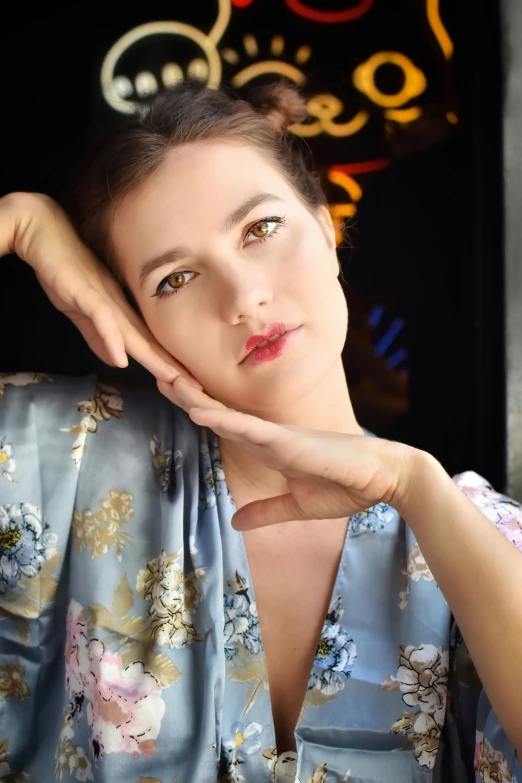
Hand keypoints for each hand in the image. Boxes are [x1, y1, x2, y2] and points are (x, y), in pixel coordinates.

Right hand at [0, 192, 200, 385]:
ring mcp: (103, 298)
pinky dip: (112, 337)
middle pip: (148, 342)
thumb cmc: (65, 270)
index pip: (148, 344)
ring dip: (153, 358)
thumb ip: (98, 335)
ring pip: (132, 333)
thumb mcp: (82, 311)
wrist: (45, 233)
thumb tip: (118, 361)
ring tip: (173, 379)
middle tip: (197, 389)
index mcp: (120, 312)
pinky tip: (122, 357)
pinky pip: (101, 317)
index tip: (188, 386)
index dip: (167, 365)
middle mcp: (119, 306)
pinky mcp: (84, 292)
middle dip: (171, 367)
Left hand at [158, 377, 419, 529]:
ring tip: (164, 380)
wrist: (385, 478)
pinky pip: (248, 428)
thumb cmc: (347, 486)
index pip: (226, 426)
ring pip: (226, 414)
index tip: (173, 395)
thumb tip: (235, 522)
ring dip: (194, 398)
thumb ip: (266, 512)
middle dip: (188, 395)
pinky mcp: (288, 441)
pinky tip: (197, 408)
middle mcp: (268, 436)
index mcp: (269, 447)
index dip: (199, 410)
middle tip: (157, 375)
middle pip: (219, 412)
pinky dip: (221, 418)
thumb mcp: (297, 507)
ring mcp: (276, 436)